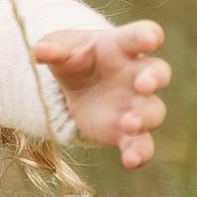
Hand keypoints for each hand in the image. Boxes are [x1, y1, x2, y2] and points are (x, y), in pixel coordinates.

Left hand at [33, 21, 169, 169]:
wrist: (74, 87)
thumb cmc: (75, 57)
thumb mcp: (61, 48)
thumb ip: (54, 48)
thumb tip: (38, 50)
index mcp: (122, 45)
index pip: (141, 34)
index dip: (149, 35)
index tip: (151, 38)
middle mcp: (136, 74)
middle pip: (158, 72)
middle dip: (153, 79)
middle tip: (143, 85)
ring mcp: (135, 104)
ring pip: (154, 110)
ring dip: (145, 118)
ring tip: (130, 124)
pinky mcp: (126, 132)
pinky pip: (141, 143)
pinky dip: (140, 153)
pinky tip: (131, 161)